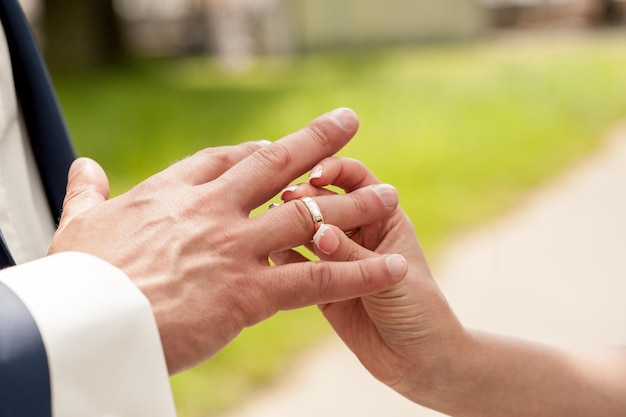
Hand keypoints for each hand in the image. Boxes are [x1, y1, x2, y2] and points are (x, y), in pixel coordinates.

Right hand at [48, 108, 407, 373]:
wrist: (82, 324)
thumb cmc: (77, 279)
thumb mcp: (78, 226)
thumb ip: (87, 194)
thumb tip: (82, 167)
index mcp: (173, 194)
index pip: (223, 160)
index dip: (253, 151)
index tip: (274, 145)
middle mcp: (212, 211)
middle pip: (274, 165)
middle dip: (315, 142)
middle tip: (347, 123)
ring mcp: (234, 248)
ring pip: (307, 217)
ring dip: (353, 204)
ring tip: (389, 193)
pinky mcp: (248, 292)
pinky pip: (317, 280)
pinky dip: (359, 271)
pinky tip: (393, 266)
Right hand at [278, 156, 462, 400]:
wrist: (419, 360)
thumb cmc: (420, 311)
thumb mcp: (390, 279)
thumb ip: (353, 255)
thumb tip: (319, 232)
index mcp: (383, 218)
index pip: (357, 180)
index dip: (335, 170)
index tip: (314, 175)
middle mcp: (357, 232)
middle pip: (324, 200)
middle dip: (304, 197)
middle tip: (284, 202)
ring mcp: (335, 258)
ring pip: (304, 230)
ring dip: (286, 224)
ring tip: (267, 225)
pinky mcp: (319, 283)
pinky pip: (294, 263)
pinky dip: (281, 256)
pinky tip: (267, 255)